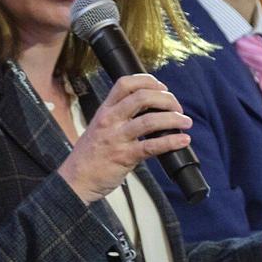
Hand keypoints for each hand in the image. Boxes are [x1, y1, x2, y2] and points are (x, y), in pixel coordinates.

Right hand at [57, 73, 192, 202]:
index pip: (125, 83)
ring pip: (150, 120)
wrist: (75, 181)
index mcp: (105, 111)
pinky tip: (183, 140)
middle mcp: (110, 120)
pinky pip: (152, 146)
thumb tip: (150, 111)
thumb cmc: (90, 157)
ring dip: (173, 118)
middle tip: (178, 107)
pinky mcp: (124, 157)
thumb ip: (119, 118)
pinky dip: (171, 141)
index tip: (162, 87)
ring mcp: (117, 138)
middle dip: (166, 99)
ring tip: (186, 122)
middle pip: (142, 97)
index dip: (148, 80)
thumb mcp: (99, 128)